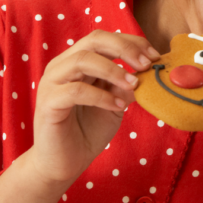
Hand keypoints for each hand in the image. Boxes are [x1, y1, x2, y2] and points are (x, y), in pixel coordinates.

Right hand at [30, 30, 159, 187]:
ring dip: (113, 70)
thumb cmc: (87, 131)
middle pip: (93, 40)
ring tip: (133, 85)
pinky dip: (101, 96)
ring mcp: (52, 83)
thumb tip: (147, 73)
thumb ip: (126, 86)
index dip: (131, 42)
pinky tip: (117, 105)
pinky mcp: (48, 103)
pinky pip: (75, 91)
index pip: (104, 38)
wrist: (63, 164)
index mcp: (77, 61)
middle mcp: (62, 66)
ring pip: (82, 60)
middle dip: (125, 49)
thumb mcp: (115, 104)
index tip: (155, 56)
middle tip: (146, 65)